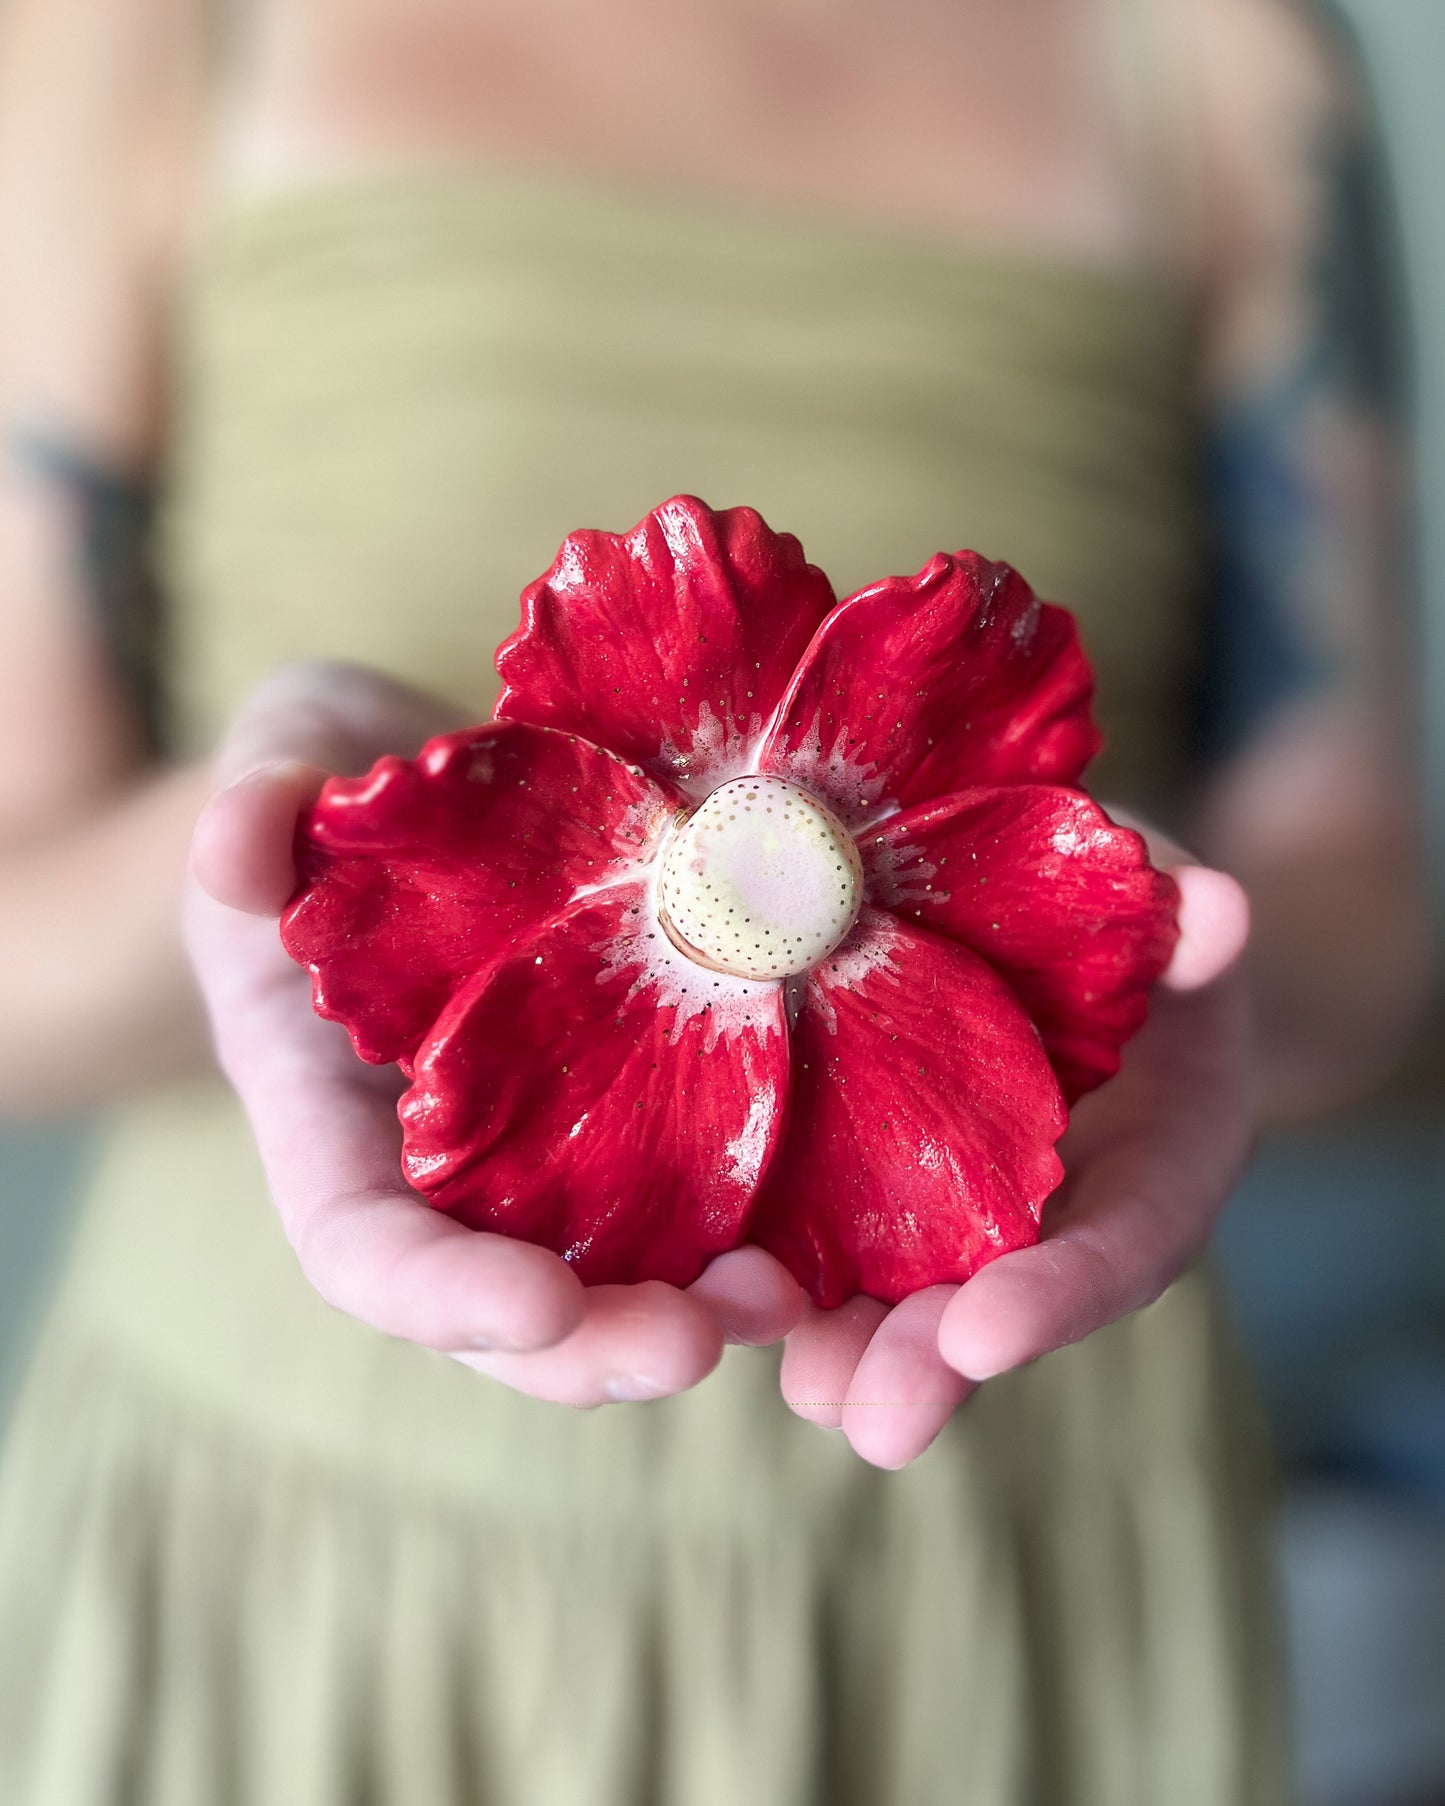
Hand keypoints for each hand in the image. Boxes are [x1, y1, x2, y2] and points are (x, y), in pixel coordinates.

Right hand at [184, 661, 804, 1404]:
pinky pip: (692, 1184)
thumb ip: (252, 805)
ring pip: (607, 1275)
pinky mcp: (635, 1099)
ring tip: (784, 1304)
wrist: (428, 775)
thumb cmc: (332, 774)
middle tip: (692, 1346)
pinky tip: (824, 1231)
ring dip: (691, 1310)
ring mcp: (544, 1139)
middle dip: (588, 1347)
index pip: (363, 1243)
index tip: (539, 1308)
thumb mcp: (281, 759)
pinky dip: (754, 1222)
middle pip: (501, 1307)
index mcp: (331, 1109)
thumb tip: (232, 858)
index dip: (438, 1294)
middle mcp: (439, 1159)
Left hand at [779, 839, 1252, 1469]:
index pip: (1123, 1242)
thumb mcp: (1163, 907)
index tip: (986, 1331)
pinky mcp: (874, 1179)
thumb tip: (1217, 912)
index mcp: (1162, 1155)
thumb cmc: (1128, 909)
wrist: (1055, 919)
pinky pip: (829, 1228)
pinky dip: (782, 1266)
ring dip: (852, 1348)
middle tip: (876, 1420)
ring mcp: (967, 1208)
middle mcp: (1063, 1211)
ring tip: (803, 1388)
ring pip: (909, 1295)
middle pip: (1004, 1307)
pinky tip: (722, 1296)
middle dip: (937, 1363)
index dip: (1061, 1293)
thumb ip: (1188, 927)